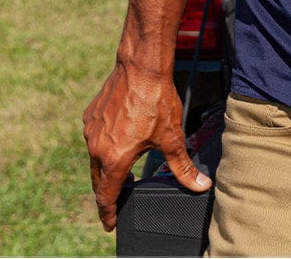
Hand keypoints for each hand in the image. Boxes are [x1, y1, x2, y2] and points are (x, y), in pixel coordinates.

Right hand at [82, 61, 210, 231]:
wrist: (141, 67)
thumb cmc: (156, 101)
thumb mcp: (172, 138)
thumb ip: (183, 167)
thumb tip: (200, 186)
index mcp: (114, 159)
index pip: (106, 196)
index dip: (108, 213)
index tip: (110, 223)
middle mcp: (96, 147)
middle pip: (98, 180)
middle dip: (107, 193)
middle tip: (116, 203)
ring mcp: (91, 131)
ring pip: (94, 159)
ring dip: (105, 168)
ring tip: (120, 173)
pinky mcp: (90, 116)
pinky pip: (94, 138)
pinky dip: (103, 145)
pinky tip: (118, 141)